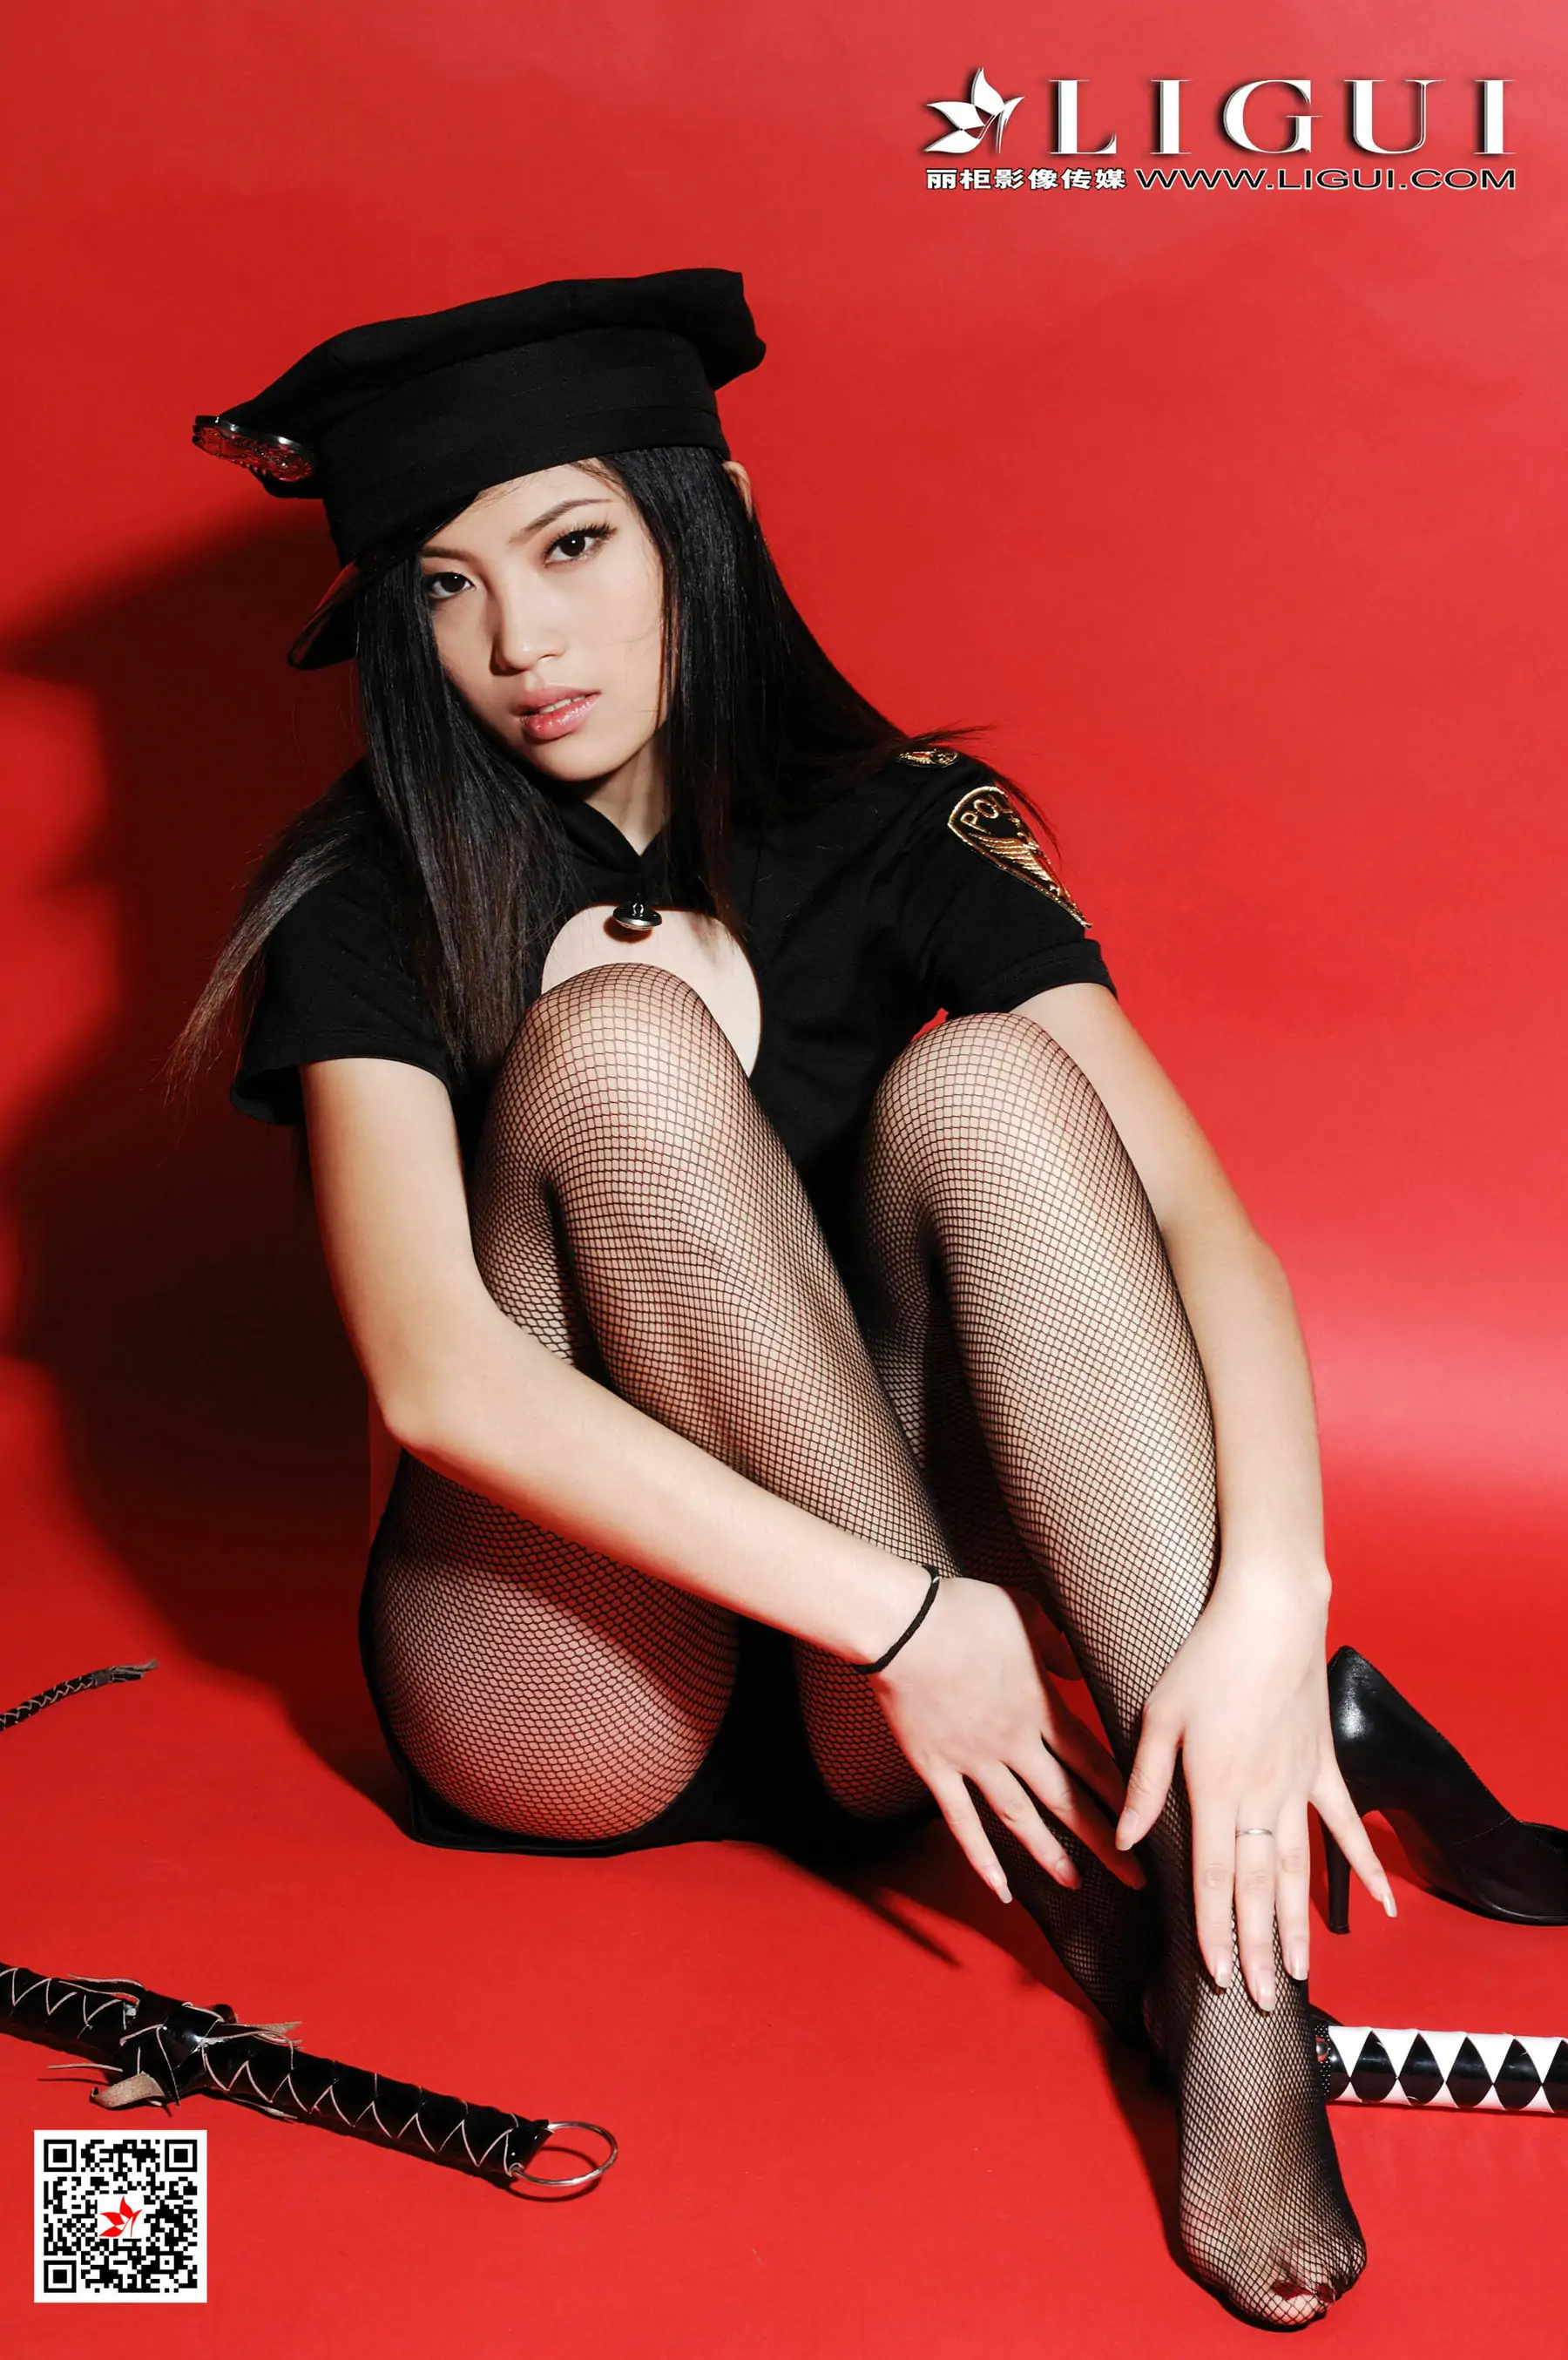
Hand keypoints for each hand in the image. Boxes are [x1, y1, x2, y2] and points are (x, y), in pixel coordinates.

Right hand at [871, 1575, 1144, 1902]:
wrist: (903, 1623)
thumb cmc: (966, 1611)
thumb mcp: (1028, 1615)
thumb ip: (1058, 1648)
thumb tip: (1078, 1670)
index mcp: (1041, 1708)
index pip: (1093, 1762)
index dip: (1124, 1796)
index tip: (1149, 1823)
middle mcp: (1014, 1743)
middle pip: (1067, 1800)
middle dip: (1105, 1841)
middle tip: (1135, 1877)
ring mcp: (973, 1760)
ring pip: (1020, 1818)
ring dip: (1050, 1854)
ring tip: (1076, 1884)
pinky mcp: (936, 1768)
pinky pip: (961, 1821)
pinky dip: (981, 1857)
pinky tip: (1000, 1887)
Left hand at [1113, 1562, 1395, 2006]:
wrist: (1272, 1614)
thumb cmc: (1206, 1658)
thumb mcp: (1158, 1715)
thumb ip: (1142, 1783)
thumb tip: (1122, 1840)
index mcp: (1214, 1790)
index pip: (1211, 1878)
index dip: (1214, 1931)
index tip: (1219, 1978)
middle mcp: (1260, 1798)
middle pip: (1257, 1888)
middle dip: (1258, 1949)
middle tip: (1263, 2002)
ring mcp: (1298, 1786)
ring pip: (1299, 1871)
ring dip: (1299, 1925)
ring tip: (1301, 1976)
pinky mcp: (1323, 1767)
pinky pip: (1344, 1827)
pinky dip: (1363, 1868)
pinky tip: (1378, 1910)